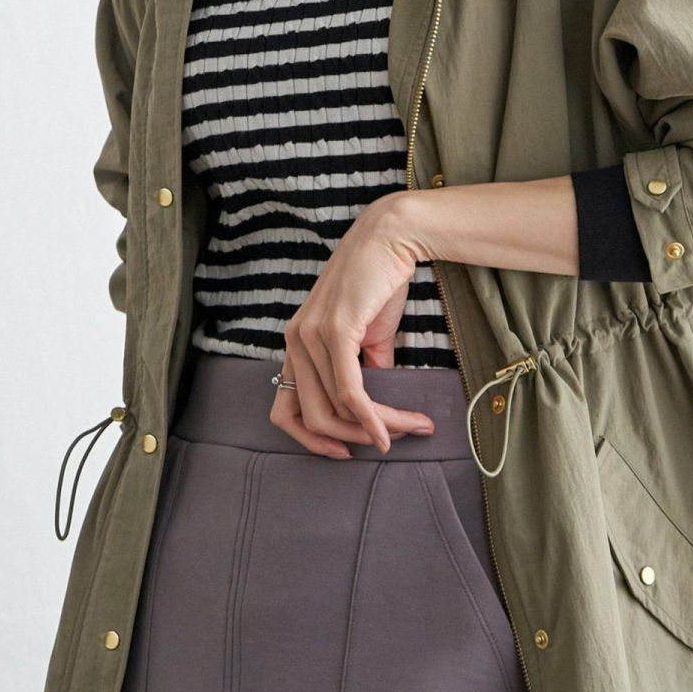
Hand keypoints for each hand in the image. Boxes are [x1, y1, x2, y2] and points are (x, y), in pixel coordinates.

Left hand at [269, 192, 436, 457]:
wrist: (391, 238)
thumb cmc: (379, 282)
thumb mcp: (369, 335)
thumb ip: (367, 370)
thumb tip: (376, 406)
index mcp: (296, 343)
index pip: (284, 409)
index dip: (309, 439)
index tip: (342, 453)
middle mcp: (294, 341)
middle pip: (311, 417)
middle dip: (351, 439)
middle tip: (385, 444)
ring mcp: (311, 336)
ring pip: (335, 407)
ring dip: (375, 427)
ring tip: (408, 429)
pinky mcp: (336, 330)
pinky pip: (350, 390)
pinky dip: (372, 416)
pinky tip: (393, 428)